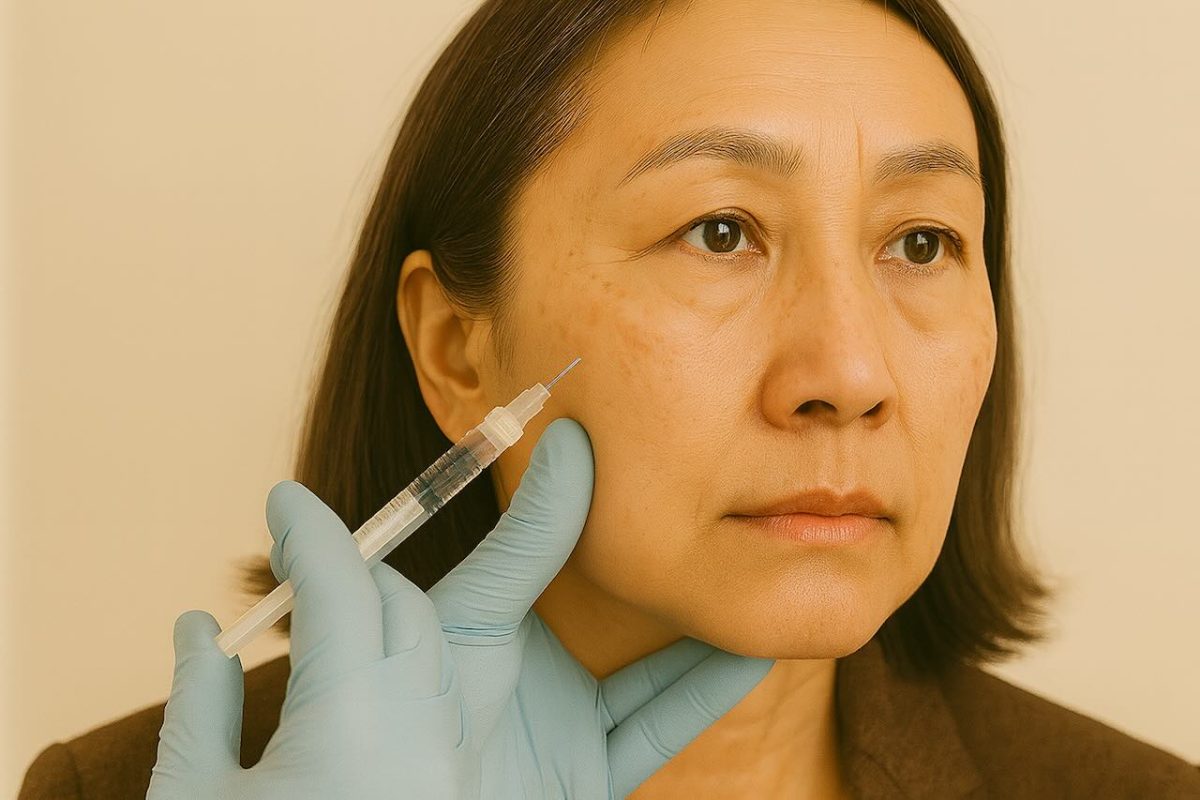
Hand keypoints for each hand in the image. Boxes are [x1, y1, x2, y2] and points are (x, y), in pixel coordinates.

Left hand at [147, 418, 774, 798]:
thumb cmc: (334, 786)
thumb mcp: (335, 683)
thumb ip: (331, 592)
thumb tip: (288, 494)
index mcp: (442, 644)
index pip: (515, 558)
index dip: (555, 503)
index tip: (589, 440)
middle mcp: (501, 681)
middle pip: (593, 599)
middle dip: (645, 551)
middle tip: (707, 492)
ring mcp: (545, 733)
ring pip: (639, 661)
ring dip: (695, 618)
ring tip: (754, 562)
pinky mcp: (577, 783)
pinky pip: (649, 731)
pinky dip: (702, 694)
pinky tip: (755, 652)